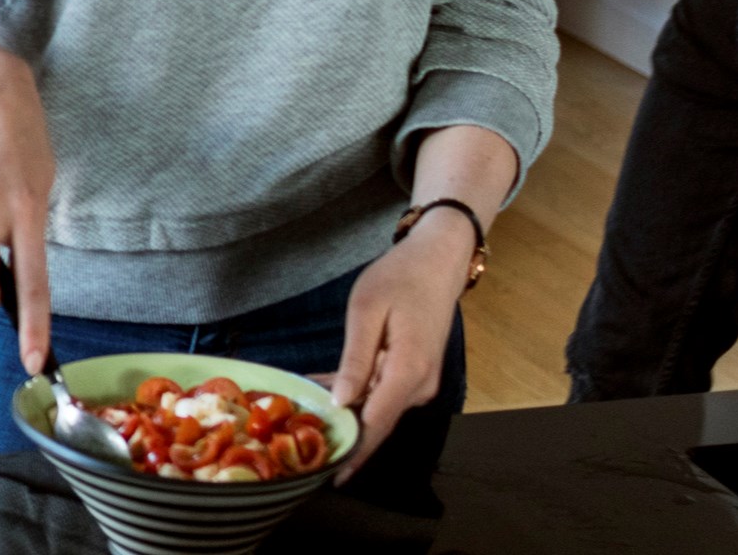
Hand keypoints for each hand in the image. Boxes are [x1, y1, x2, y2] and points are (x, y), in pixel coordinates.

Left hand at [322, 212, 474, 480]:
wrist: (438, 260)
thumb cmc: (400, 277)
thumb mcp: (367, 310)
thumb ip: (355, 359)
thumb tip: (342, 402)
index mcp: (409, 370)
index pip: (378, 424)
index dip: (355, 452)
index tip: (332, 476)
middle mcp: (420, 384)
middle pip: (377, 420)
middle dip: (342, 432)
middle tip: (299, 438)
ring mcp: (421, 381)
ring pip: (378, 407)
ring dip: (345, 410)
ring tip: (302, 408)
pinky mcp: (416, 374)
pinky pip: (384, 393)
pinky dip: (357, 393)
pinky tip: (325, 386)